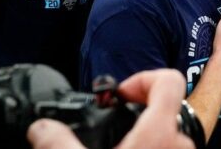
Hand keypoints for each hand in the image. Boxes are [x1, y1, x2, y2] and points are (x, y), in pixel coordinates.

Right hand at [27, 69, 193, 148]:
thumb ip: (57, 142)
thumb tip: (41, 128)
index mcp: (160, 132)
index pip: (169, 79)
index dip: (142, 78)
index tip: (120, 93)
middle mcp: (179, 143)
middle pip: (169, 104)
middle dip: (141, 107)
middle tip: (118, 118)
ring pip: (171, 129)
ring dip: (147, 128)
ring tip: (121, 139)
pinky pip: (170, 147)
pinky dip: (153, 143)